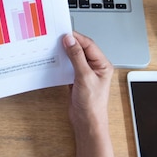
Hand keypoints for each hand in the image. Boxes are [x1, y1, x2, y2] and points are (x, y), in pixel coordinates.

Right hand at [63, 32, 122, 156]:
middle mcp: (95, 67)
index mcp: (102, 64)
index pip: (89, 45)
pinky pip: (68, 66)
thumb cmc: (92, 104)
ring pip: (74, 57)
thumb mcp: (84, 77)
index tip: (64, 33)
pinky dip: (61, 62)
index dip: (76, 38)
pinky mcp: (76, 79)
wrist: (87, 123)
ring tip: (54, 47)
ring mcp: (85, 73)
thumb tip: (70, 41)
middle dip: (70, 43)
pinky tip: (54, 60)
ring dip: (65, 52)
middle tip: (56, 38)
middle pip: (81, 49)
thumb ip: (76, 57)